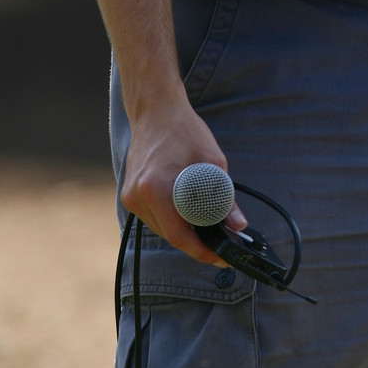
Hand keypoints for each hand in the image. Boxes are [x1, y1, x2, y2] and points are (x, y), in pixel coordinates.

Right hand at [121, 96, 248, 264]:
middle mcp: (138, 196)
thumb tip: (238, 226)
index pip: (179, 236)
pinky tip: (187, 211)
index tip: (221, 257)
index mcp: (155, 188)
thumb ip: (224, 197)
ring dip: (184, 230)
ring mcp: (130, 196)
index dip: (202, 251)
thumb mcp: (212, 162)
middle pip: (170, 235)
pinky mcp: (129, 194)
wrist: (155, 110)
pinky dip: (172, 218)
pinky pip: (154, 217)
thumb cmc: (184, 130)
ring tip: (207, 226)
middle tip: (221, 243)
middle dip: (197, 242)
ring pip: (162, 229)